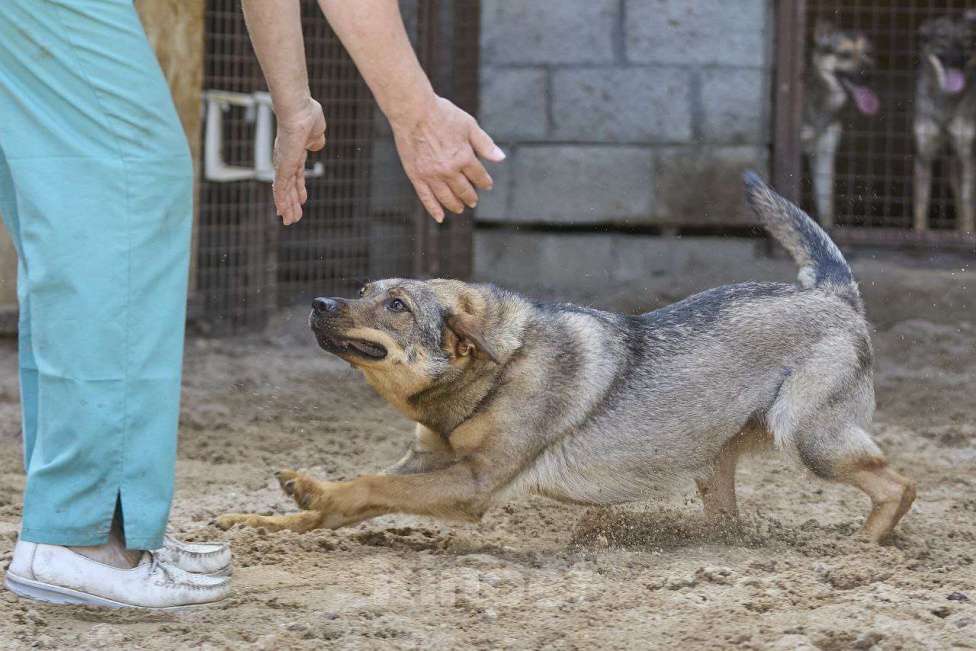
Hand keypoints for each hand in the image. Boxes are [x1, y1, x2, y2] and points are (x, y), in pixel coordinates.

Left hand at [273, 98, 326, 224]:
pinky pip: (280, 187)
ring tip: (289, 221)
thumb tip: (316, 144)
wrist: (300, 110)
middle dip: (292, 203)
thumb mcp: (317, 133)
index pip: (296, 176)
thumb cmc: (308, 115)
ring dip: (287, 207)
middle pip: (289, 187)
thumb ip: (315, 140)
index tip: (301, 201)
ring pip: (284, 191)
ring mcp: (283, 164)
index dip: (298, 190)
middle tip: (292, 218)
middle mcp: (286, 160)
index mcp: (295, 153)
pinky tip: (281, 211)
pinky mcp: (283, 167)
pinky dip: (281, 200)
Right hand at [390, 96, 504, 222]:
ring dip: (456, 204)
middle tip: (473, 201)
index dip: (484, 182)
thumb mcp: (469, 125)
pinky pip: (426, 197)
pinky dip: (434, 209)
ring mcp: (431, 175)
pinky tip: (440, 217)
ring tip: (460, 208)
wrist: (413, 110)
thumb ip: (484, 144)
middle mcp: (449, 170)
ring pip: (447, 197)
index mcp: (464, 157)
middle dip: (471, 196)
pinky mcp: (416, 176)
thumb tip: (501, 158)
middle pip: (464, 189)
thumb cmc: (442, 114)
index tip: (487, 185)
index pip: (479, 176)